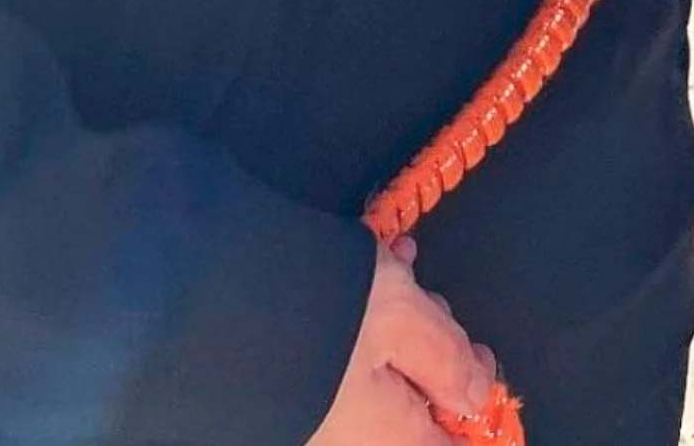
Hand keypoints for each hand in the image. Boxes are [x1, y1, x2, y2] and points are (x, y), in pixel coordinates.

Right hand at [307, 248, 499, 445]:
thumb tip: (476, 391)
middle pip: (417, 399)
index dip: (471, 403)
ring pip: (381, 367)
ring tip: (396, 265)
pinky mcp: (293, 380)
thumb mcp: (406, 320)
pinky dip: (363, 312)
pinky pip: (345, 353)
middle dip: (432, 345)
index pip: (450, 445)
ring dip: (396, 316)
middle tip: (431, 301)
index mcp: (389, 438)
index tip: (481, 365)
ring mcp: (322, 411)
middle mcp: (354, 434)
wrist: (213, 293)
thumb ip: (451, 360)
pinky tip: (368, 266)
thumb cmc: (316, 311)